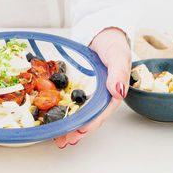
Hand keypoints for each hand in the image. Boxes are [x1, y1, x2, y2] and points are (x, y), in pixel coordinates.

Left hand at [54, 28, 130, 147]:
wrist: (101, 32)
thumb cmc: (113, 43)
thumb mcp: (118, 55)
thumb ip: (119, 72)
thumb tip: (118, 91)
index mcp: (112, 91)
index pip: (102, 111)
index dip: (92, 122)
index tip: (82, 131)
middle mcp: (99, 94)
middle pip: (89, 116)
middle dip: (77, 130)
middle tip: (65, 141)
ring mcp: (88, 92)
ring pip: (78, 112)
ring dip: (69, 126)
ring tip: (57, 139)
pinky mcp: (77, 86)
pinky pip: (68, 100)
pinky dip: (62, 110)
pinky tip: (53, 120)